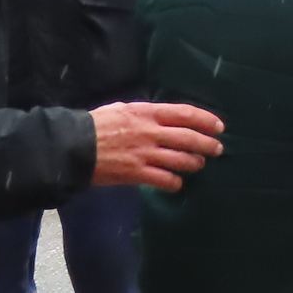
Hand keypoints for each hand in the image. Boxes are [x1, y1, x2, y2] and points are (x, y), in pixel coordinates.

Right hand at [90, 101, 224, 190]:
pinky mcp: (137, 174)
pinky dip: (175, 183)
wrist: (74, 147)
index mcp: (146, 112)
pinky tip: (177, 183)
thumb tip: (163, 118)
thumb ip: (145, 114)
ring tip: (199, 164)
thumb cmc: (96, 125)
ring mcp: (145, 154)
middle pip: (189, 138)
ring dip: (195, 163)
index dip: (206, 120)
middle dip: (208, 145)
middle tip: (217, 149)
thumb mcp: (122, 109)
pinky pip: (166, 180)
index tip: (218, 126)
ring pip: (182, 160)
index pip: (185, 114)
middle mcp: (150, 132)